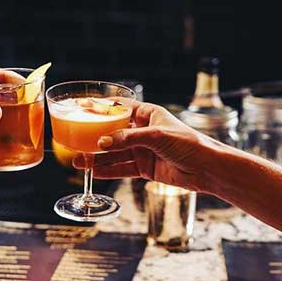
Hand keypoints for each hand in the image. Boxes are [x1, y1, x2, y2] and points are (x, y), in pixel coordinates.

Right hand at [73, 103, 220, 192]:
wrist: (206, 168)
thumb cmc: (188, 143)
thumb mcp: (156, 136)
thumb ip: (128, 139)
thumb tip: (102, 143)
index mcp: (148, 114)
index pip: (119, 108)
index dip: (100, 109)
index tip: (81, 109)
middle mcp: (143, 131)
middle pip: (112, 133)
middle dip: (93, 138)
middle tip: (75, 141)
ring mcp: (143, 150)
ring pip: (114, 153)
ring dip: (97, 157)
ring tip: (79, 162)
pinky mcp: (145, 168)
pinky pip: (122, 168)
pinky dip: (108, 170)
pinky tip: (94, 172)